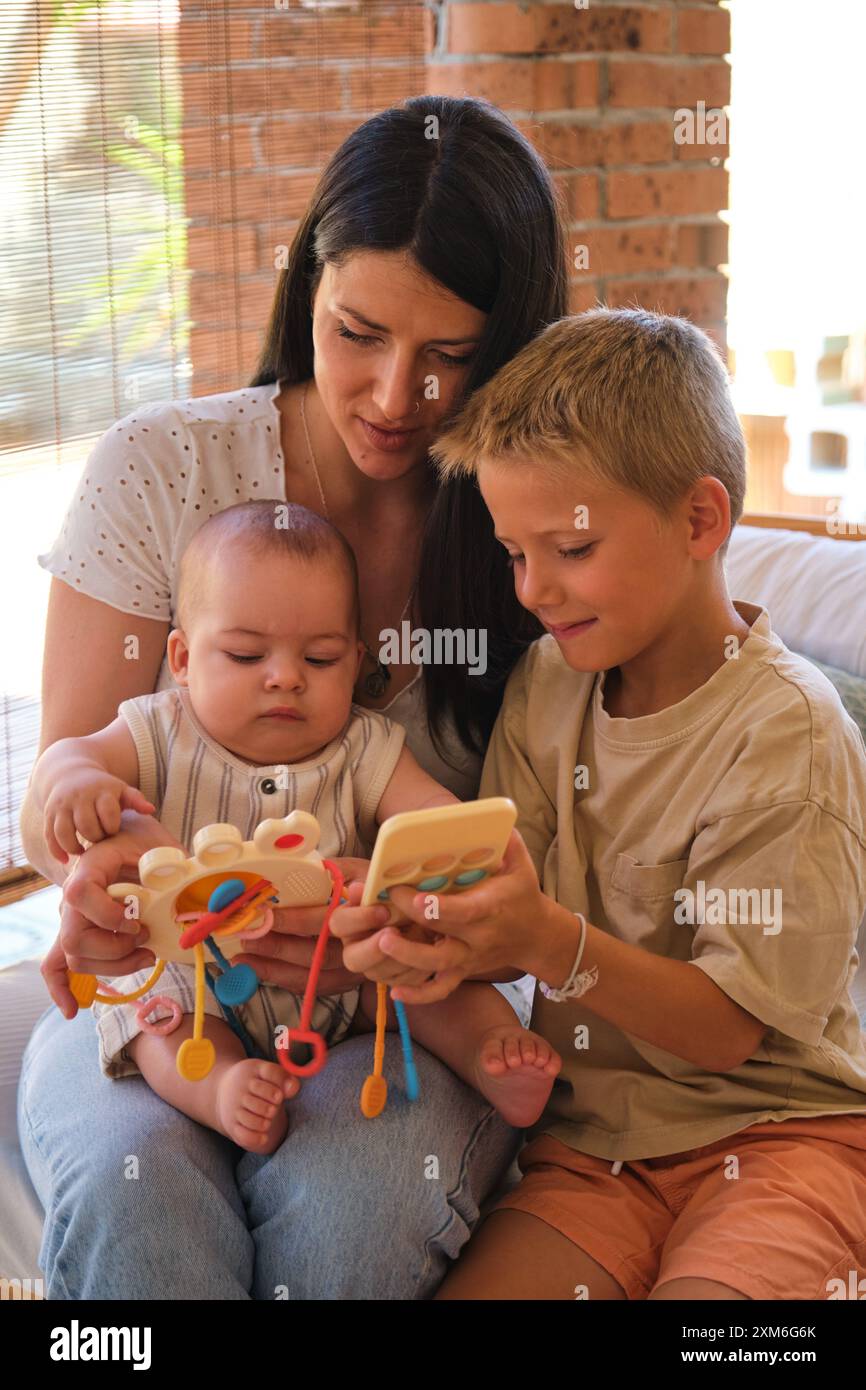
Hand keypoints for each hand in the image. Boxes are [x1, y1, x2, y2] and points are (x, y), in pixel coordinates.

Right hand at [43, 767, 154, 862]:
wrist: (70, 774)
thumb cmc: (102, 788)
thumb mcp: (120, 790)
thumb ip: (136, 800)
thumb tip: (150, 810)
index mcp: (100, 791)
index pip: (107, 813)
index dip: (111, 826)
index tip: (113, 829)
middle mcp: (79, 797)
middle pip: (86, 826)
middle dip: (96, 837)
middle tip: (100, 838)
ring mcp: (61, 806)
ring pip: (64, 833)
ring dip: (75, 847)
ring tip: (84, 851)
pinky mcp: (48, 814)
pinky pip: (49, 837)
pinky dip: (56, 851)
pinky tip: (66, 860)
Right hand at [45, 811, 183, 1016]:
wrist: (124, 834)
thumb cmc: (143, 840)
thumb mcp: (160, 845)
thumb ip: (174, 866)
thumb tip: (199, 893)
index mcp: (89, 868)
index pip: (80, 895)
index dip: (109, 915)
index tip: (137, 922)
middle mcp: (72, 895)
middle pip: (75, 938)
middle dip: (116, 949)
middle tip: (148, 938)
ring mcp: (72, 917)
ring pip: (76, 957)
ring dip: (113, 967)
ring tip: (147, 957)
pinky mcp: (79, 932)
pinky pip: (56, 965)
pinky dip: (62, 989)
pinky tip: (74, 1010)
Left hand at [231, 856, 376, 994]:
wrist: (406, 919)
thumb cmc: (377, 888)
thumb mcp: (360, 869)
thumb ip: (333, 870)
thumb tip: (301, 868)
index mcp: (366, 913)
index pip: (328, 920)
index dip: (297, 920)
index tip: (268, 914)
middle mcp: (363, 945)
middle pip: (319, 954)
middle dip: (280, 948)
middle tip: (249, 937)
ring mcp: (357, 969)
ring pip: (315, 975)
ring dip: (276, 969)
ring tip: (244, 958)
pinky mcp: (349, 982)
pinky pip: (315, 988)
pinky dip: (287, 981)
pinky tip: (261, 971)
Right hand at [329, 882, 443, 989]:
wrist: (424, 917)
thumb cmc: (400, 900)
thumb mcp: (387, 892)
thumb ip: (372, 892)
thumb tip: (357, 888)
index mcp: (347, 923)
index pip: (339, 923)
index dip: (360, 918)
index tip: (384, 911)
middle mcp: (355, 949)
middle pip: (352, 959)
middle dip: (373, 949)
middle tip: (394, 933)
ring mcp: (373, 968)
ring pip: (378, 974)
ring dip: (399, 958)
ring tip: (418, 938)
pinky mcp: (393, 980)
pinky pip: (400, 982)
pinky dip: (416, 970)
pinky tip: (429, 951)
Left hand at [351, 830, 547, 1003]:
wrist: (537, 936)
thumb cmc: (522, 894)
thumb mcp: (522, 865)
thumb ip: (508, 844)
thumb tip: (495, 822)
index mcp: (490, 909)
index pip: (462, 912)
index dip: (435, 908)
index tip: (410, 895)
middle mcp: (478, 938)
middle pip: (441, 939)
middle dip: (408, 926)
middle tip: (377, 910)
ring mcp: (469, 958)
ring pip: (437, 969)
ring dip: (407, 960)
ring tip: (380, 943)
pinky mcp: (463, 971)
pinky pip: (441, 990)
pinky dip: (419, 996)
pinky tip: (394, 991)